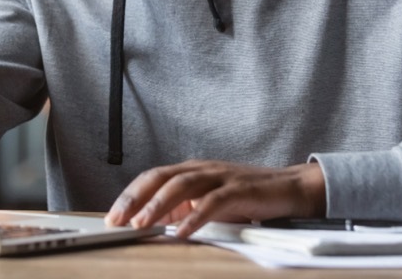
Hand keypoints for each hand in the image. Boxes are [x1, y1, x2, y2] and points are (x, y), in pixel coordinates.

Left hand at [104, 160, 326, 238]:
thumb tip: (155, 223)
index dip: (130, 195)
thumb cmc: (247, 197)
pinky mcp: (239, 189)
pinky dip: (195, 217)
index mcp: (191, 171)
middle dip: (135, 198)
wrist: (289, 188)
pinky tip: (182, 232)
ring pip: (182, 186)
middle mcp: (202, 169)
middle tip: (117, 220)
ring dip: (158, 205)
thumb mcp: (208, 201)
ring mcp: (220, 177)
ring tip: (142, 224)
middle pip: (160, 177)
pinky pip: (213, 202)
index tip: (112, 217)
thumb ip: (184, 208)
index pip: (152, 177)